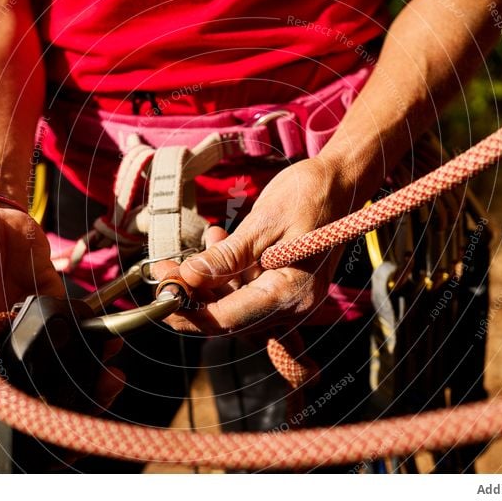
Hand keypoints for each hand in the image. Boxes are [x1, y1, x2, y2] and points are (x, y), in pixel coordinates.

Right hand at [0, 198, 122, 431]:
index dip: (7, 435)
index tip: (40, 445)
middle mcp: (1, 355)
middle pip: (34, 399)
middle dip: (65, 407)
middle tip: (92, 402)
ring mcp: (32, 335)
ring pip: (64, 372)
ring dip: (89, 378)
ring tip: (111, 377)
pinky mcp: (57, 310)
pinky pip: (81, 334)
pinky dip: (99, 341)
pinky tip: (112, 342)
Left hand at [158, 157, 368, 334]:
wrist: (341, 181)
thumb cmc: (308, 196)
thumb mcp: (262, 223)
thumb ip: (226, 257)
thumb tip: (188, 278)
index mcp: (290, 295)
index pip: (228, 319)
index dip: (189, 312)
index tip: (160, 295)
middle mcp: (293, 306)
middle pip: (229, 317)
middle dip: (193, 296)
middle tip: (163, 269)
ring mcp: (290, 298)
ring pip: (234, 304)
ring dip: (208, 282)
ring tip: (198, 244)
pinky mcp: (284, 286)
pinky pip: (247, 290)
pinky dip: (227, 273)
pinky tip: (218, 241)